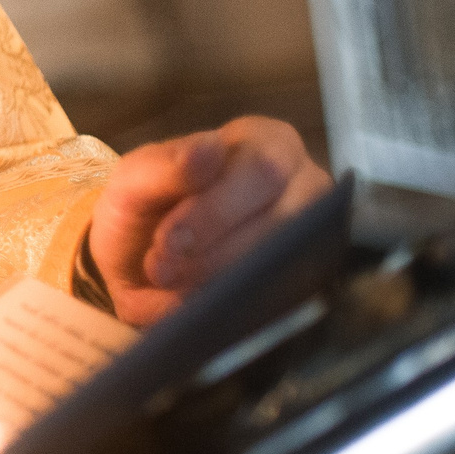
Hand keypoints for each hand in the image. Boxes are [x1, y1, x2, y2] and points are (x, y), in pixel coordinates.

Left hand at [90, 115, 331, 325]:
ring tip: (171, 289)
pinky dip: (238, 309)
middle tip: (162, 271)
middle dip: (215, 254)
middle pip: (283, 221)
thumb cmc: (149, 204)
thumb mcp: (138, 177)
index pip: (261, 171)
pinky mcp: (309, 282)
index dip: (214, 211)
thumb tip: (209, 148)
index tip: (168, 241)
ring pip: (286, 265)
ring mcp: (316, 238)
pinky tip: (198, 309)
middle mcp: (306, 188)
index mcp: (269, 144)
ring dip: (222, 282)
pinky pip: (286, 301)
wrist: (140, 255)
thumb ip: (168, 165)